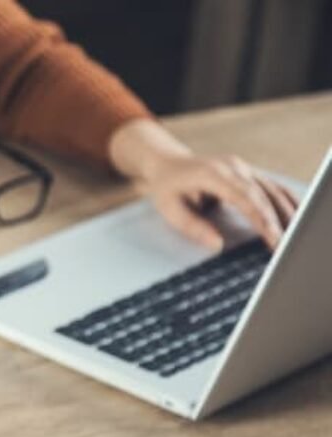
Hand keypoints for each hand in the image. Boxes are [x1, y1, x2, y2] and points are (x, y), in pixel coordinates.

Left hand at [109, 119, 297, 249]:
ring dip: (287, 212)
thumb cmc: (167, 187)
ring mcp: (244, 168)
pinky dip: (286, 202)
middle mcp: (233, 167)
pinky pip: (273, 187)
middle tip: (286, 246)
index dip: (260, 218)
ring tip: (297, 236)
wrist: (168, 163)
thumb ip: (192, 226)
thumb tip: (217, 245)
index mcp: (213, 173)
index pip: (244, 197)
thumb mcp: (169, 209)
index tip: (272, 236)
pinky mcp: (249, 173)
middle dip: (277, 221)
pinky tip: (297, 216)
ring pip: (273, 189)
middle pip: (263, 195)